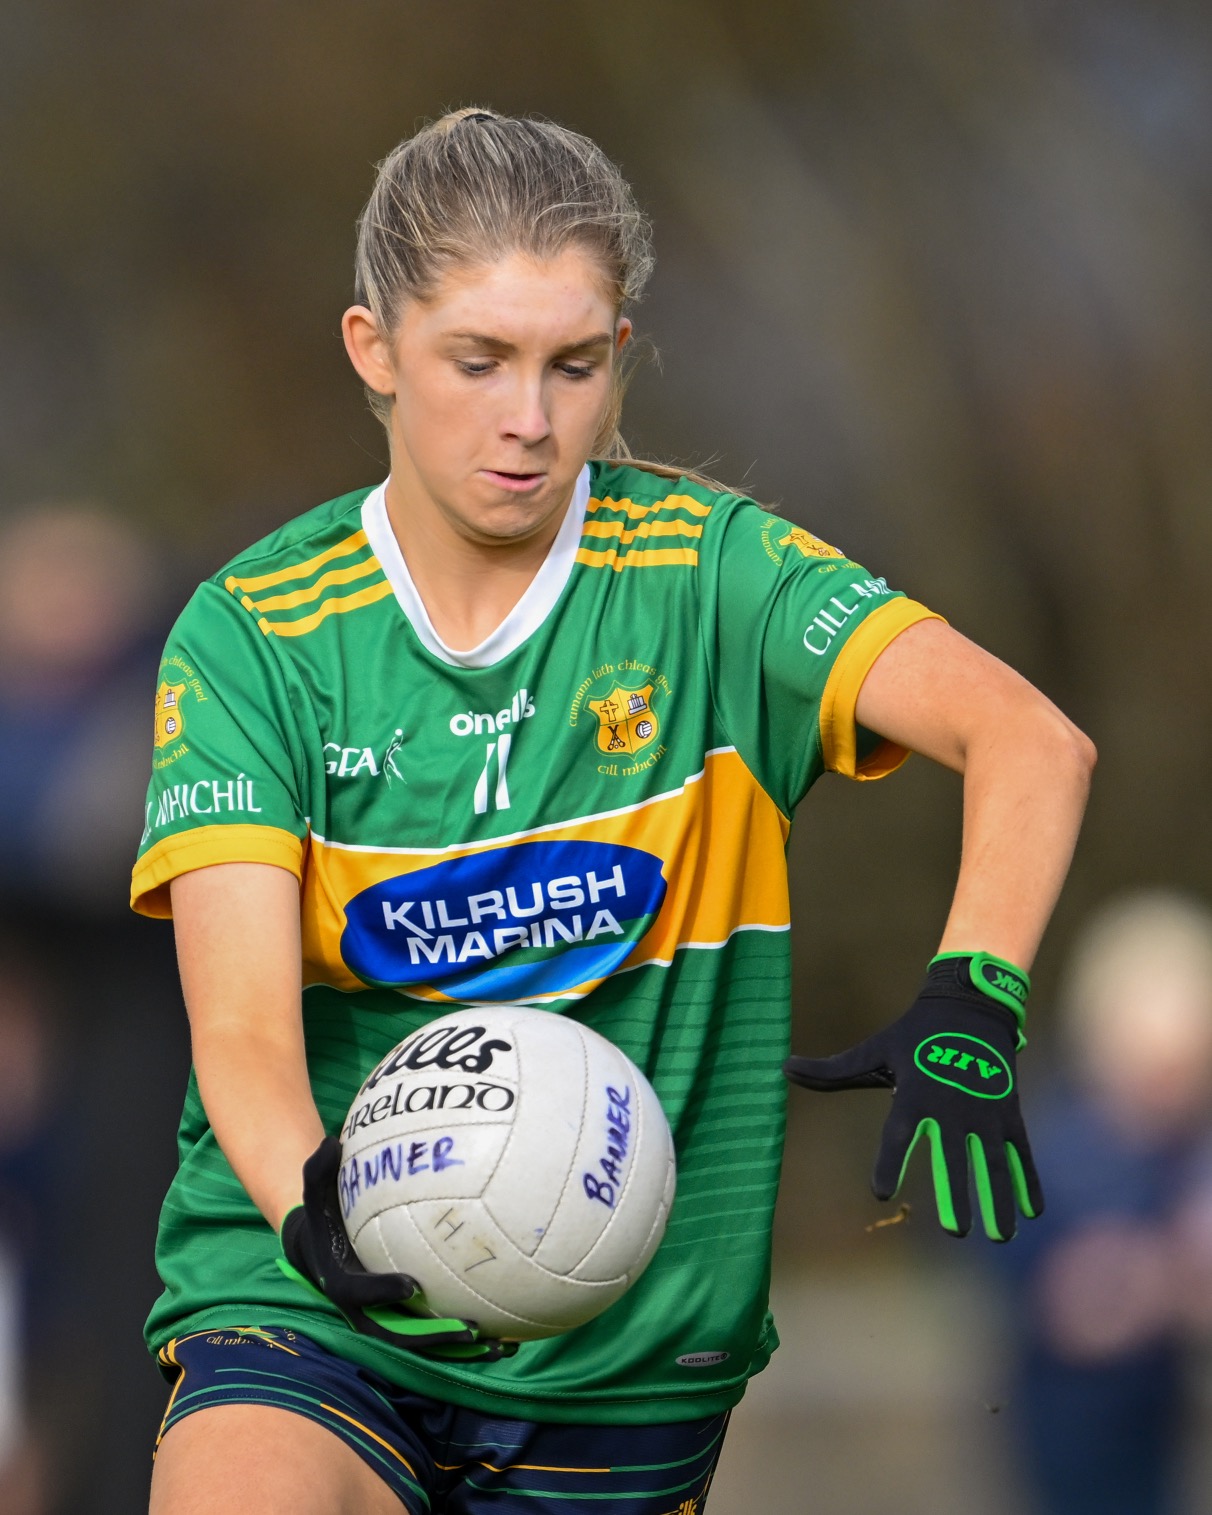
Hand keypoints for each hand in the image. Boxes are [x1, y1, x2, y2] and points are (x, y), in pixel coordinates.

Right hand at [277, 1136, 516, 1359]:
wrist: (319, 1250)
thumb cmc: (324, 1215)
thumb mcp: (316, 1192)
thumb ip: (319, 1169)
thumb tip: (333, 1139)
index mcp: (342, 1282)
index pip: (360, 1293)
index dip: (384, 1293)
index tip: (413, 1285)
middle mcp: (364, 1311)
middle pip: (398, 1335)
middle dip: (434, 1337)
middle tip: (470, 1327)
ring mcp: (385, 1321)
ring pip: (423, 1345)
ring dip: (460, 1349)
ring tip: (501, 1348)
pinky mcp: (403, 1323)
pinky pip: (436, 1335)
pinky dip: (467, 1342)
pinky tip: (507, 1339)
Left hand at [784, 953, 1043, 1240]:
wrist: (969, 1005)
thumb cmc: (914, 1034)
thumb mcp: (874, 1050)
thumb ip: (833, 1071)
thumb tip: (783, 1068)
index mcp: (915, 1093)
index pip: (899, 1133)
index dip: (889, 1162)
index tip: (880, 1193)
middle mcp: (952, 1105)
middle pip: (954, 1156)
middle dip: (956, 1194)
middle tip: (956, 1231)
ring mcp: (984, 1109)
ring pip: (994, 1161)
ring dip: (999, 1198)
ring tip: (999, 1236)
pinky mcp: (1009, 1110)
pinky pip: (1020, 1151)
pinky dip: (1028, 1181)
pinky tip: (1033, 1214)